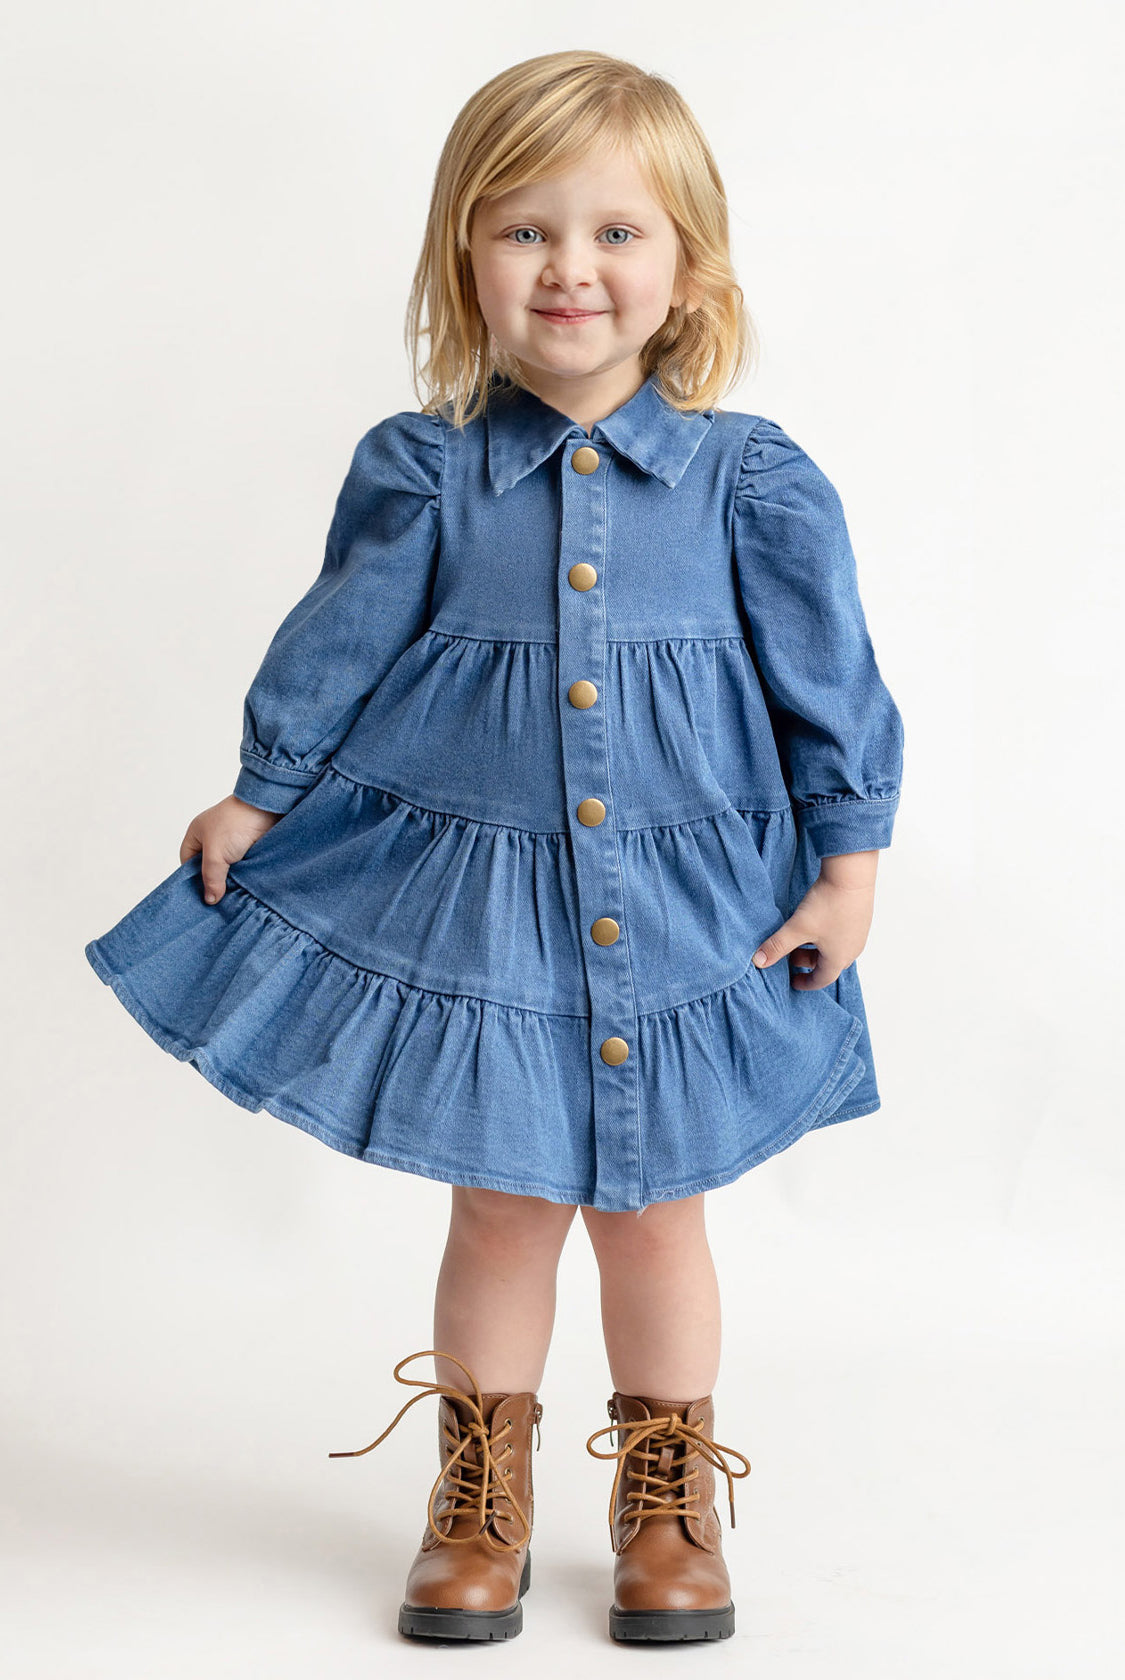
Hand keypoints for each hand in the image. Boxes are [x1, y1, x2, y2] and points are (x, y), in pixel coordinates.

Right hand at [179, 795, 282, 905]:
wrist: (270, 807)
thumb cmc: (237, 823)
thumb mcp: (216, 854)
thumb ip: (211, 877)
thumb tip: (210, 899)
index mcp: (197, 835)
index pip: (188, 863)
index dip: (192, 880)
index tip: (200, 897)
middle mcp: (212, 840)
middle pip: (208, 869)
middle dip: (213, 883)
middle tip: (218, 901)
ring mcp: (232, 844)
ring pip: (226, 870)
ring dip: (230, 881)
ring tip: (232, 897)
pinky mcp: (249, 849)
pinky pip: (242, 868)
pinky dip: (243, 876)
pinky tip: (245, 887)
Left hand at [751, 851, 878, 990]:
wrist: (852, 874)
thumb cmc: (828, 903)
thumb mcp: (797, 928)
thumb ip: (777, 945)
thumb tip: (758, 961)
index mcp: (839, 958)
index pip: (821, 980)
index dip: (805, 983)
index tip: (793, 982)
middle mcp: (853, 949)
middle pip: (827, 964)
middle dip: (807, 962)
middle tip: (789, 955)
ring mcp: (858, 933)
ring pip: (834, 948)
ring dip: (816, 947)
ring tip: (799, 936)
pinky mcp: (860, 917)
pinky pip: (841, 934)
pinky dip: (826, 935)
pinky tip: (815, 921)